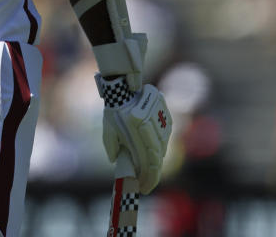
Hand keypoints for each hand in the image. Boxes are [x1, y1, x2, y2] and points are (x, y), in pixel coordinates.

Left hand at [98, 78, 171, 193]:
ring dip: (155, 161)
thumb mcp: (108, 130)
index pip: (148, 161)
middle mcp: (151, 124)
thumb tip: (119, 163)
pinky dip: (159, 149)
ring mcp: (161, 120)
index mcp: (136, 127)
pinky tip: (152, 155)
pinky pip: (165, 138)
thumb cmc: (114, 109)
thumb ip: (113, 148)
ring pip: (162, 148)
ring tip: (146, 171)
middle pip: (157, 157)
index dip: (148, 178)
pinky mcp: (166, 116)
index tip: (143, 189)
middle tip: (144, 184)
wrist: (125, 87)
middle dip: (151, 175)